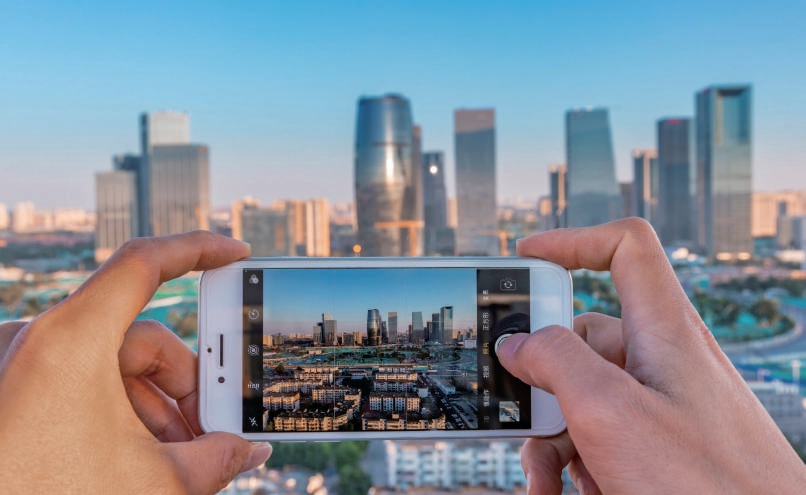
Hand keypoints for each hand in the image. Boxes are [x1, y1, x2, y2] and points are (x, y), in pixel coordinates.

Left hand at [0, 231, 270, 493]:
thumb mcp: (154, 483)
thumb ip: (217, 459)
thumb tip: (251, 451)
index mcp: (70, 340)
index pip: (145, 262)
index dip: (200, 249)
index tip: (236, 253)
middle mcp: (38, 342)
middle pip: (142, 337)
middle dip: (187, 385)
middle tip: (215, 427)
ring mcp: (21, 369)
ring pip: (113, 367)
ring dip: (156, 410)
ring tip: (181, 458)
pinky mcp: (13, 397)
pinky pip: (80, 387)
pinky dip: (119, 415)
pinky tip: (141, 459)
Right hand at [497, 218, 805, 493]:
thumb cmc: (707, 487)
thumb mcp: (610, 412)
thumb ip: (555, 361)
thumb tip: (518, 342)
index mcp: (663, 330)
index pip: (625, 248)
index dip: (574, 241)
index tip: (526, 257)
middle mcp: (663, 361)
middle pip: (583, 338)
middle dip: (542, 381)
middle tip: (522, 411)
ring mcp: (662, 406)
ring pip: (584, 398)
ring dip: (553, 438)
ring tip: (546, 480)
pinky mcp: (660, 445)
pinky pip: (602, 436)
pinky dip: (576, 462)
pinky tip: (572, 490)